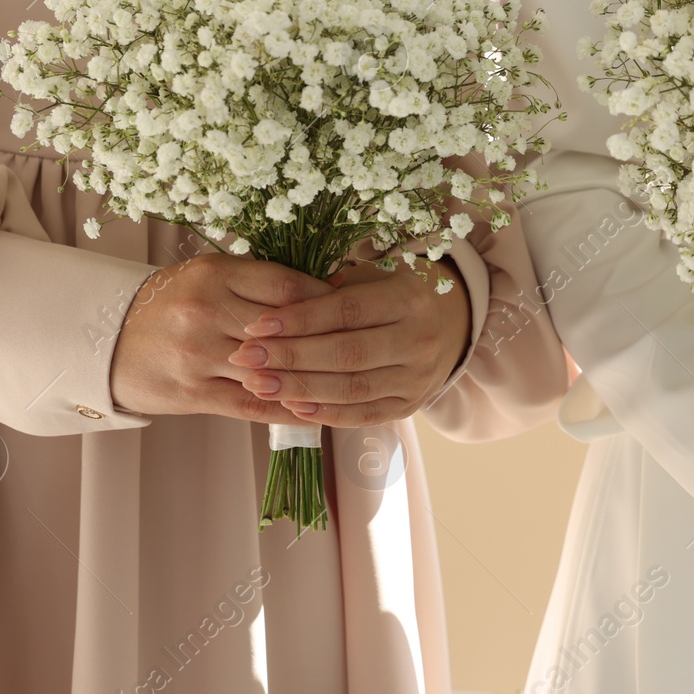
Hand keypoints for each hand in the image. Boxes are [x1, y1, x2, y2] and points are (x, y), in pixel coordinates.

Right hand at [108, 253, 332, 422]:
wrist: (104, 341)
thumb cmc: (170, 305)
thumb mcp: (207, 277)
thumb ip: (256, 282)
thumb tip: (326, 288)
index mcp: (213, 274)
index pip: (286, 285)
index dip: (325, 298)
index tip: (351, 307)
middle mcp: (205, 310)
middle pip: (284, 327)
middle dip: (326, 339)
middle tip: (362, 346)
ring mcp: (197, 354)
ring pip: (271, 367)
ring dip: (312, 377)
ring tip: (349, 380)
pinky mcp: (192, 392)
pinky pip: (252, 403)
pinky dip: (287, 407)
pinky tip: (315, 409)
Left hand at [233, 258, 471, 427]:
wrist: (449, 327)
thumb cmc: (392, 295)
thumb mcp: (371, 278)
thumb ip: (332, 291)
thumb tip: (277, 311)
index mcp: (408, 299)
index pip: (347, 312)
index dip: (299, 319)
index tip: (256, 325)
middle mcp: (418, 340)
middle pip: (347, 353)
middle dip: (291, 357)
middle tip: (244, 356)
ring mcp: (417, 378)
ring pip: (353, 388)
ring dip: (300, 388)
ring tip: (257, 384)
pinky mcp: (410, 405)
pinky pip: (364, 415)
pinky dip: (327, 414)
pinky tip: (291, 407)